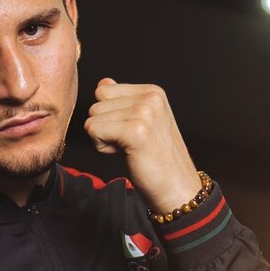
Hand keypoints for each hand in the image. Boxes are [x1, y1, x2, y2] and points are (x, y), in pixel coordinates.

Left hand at [83, 77, 199, 216]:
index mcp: (152, 91)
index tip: (130, 132)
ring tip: (130, 149)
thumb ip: (123, 101)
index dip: (109, 115)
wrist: (176, 188)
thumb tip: (103, 83)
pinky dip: (102, 147)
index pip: (104, 90)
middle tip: (130, 144)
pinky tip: (125, 154)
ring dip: (104, 139)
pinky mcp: (136, 131)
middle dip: (105, 128)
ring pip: (93, 118)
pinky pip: (94, 130)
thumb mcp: (142, 121)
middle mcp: (150, 97)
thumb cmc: (157, 159)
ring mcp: (145, 113)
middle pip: (96, 105)